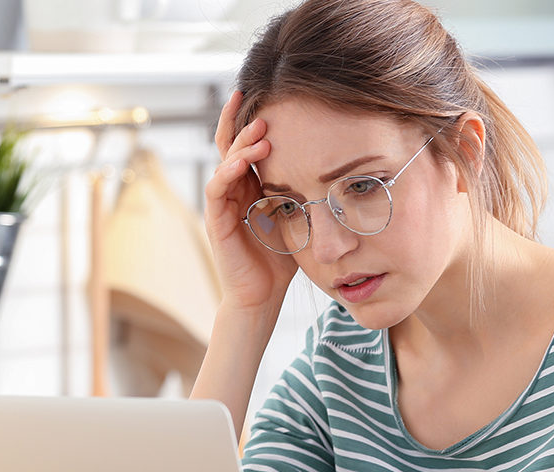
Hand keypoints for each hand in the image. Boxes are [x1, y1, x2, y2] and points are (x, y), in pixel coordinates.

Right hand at [205, 90, 299, 314]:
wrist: (262, 295)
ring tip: (261, 131)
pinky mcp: (216, 221)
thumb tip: (337, 168)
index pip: (246, 145)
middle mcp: (233, 190)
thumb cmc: (281, 259)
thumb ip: (304, 191)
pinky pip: (217, 189)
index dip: (250, 120)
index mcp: (251, 186)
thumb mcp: (297, 216)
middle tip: (254, 100)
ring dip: (241, 144)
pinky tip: (242, 161)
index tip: (262, 94)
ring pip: (225, 162)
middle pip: (229, 145)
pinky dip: (228, 171)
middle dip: (240, 120)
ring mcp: (222, 204)